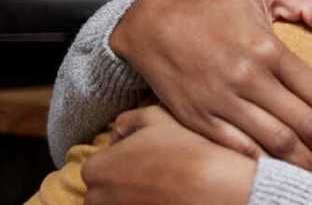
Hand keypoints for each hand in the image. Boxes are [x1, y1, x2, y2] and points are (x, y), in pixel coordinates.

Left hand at [84, 106, 255, 204]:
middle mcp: (97, 197)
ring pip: (118, 202)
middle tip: (155, 171)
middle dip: (124, 180)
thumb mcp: (156, 117)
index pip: (99, 163)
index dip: (123, 156)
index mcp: (96, 168)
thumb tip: (117, 131)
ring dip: (133, 195)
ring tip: (163, 185)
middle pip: (105, 188)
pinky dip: (147, 204)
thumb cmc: (184, 149)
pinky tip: (166, 198)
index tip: (146, 154)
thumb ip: (127, 119)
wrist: (214, 185)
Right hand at [110, 0, 311, 176]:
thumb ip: (310, 5)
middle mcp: (248, 78)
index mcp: (269, 49)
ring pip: (275, 143)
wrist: (152, 25)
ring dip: (305, 164)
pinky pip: (239, 149)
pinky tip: (284, 173)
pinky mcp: (199, 120)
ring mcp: (222, 102)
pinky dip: (265, 165)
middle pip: (302, 125)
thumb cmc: (213, 7)